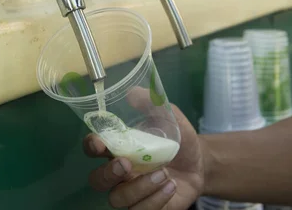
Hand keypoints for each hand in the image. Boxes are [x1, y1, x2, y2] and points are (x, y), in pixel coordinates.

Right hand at [83, 104, 204, 208]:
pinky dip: (156, 199)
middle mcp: (119, 173)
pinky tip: (171, 186)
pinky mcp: (147, 207)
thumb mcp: (169, 117)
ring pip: (119, 199)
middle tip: (127, 164)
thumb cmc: (177, 139)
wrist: (200, 163)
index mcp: (118, 148)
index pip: (93, 149)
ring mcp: (132, 193)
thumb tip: (133, 93)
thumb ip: (152, 103)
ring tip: (164, 174)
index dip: (91, 146)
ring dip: (140, 187)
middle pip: (97, 180)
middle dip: (108, 173)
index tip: (99, 144)